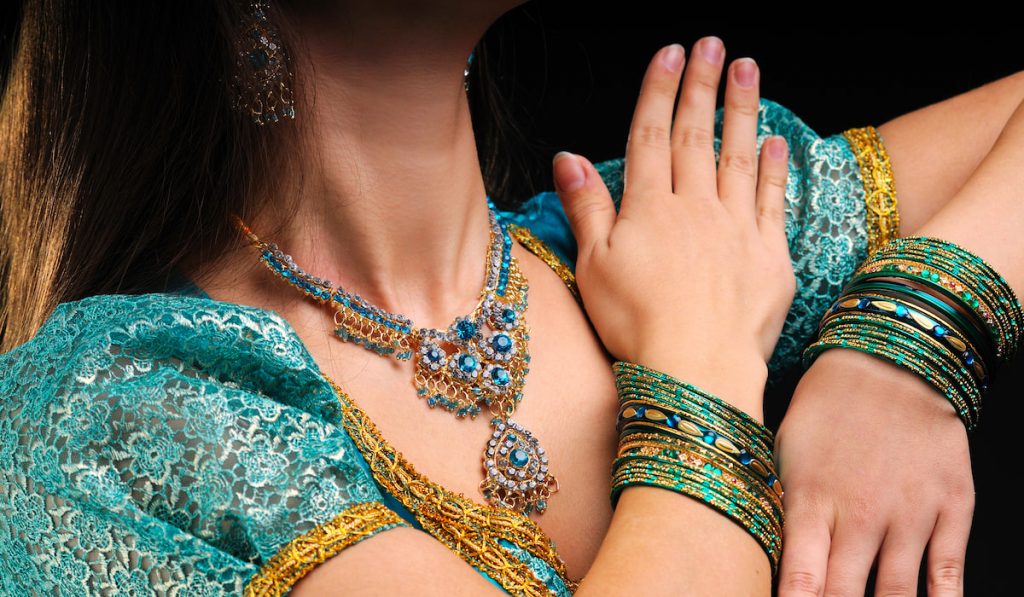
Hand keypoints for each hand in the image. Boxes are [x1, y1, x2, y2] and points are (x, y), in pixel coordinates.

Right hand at [550, 36, 795, 415]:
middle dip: (702, 85)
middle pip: (696, 135)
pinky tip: (776, 142)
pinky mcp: (769, 255)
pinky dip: (775, 169)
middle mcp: (695, 208)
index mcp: (649, 209)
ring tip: (748, 68)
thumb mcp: (593, 267)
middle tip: (713, 44)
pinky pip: (773, 201)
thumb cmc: (636, 325)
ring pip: (738, 157)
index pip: (651, 136)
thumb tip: (567, 157)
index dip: (659, 91)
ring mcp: (736, 228)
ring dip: (742, 110)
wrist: (697, 371)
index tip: (670, 54)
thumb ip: (586, 207)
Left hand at [776, 348, 973, 596]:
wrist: (888, 360)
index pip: (800, 580)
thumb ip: (777, 506)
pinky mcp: (951, 506)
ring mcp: (909, 513)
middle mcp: (860, 514)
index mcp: (811, 501)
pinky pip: (947, 571)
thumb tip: (763, 550)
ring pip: (895, 593)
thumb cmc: (825, 406)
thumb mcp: (781, 451)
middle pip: (844, 595)